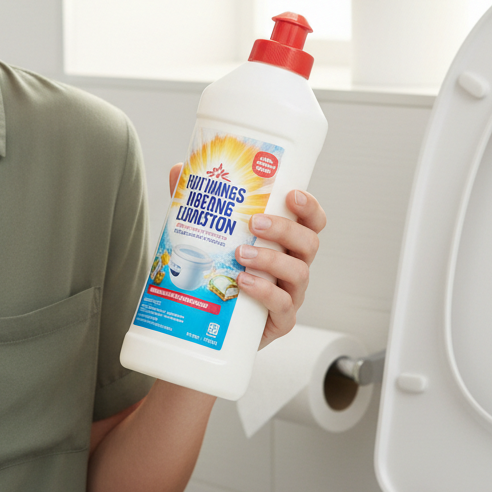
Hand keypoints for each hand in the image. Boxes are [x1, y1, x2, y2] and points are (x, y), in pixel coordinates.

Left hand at [167, 164, 326, 347]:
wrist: (212, 323)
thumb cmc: (221, 271)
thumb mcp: (208, 235)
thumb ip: (195, 203)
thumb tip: (180, 169)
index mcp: (285, 242)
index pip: (311, 222)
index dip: (309, 207)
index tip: (292, 195)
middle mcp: (294, 265)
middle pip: (309, 243)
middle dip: (285, 229)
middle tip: (255, 222)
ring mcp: (290, 294)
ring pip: (299, 273)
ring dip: (271, 259)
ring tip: (241, 254)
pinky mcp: (280, 321)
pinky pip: (284, 307)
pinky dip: (265, 292)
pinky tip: (244, 282)